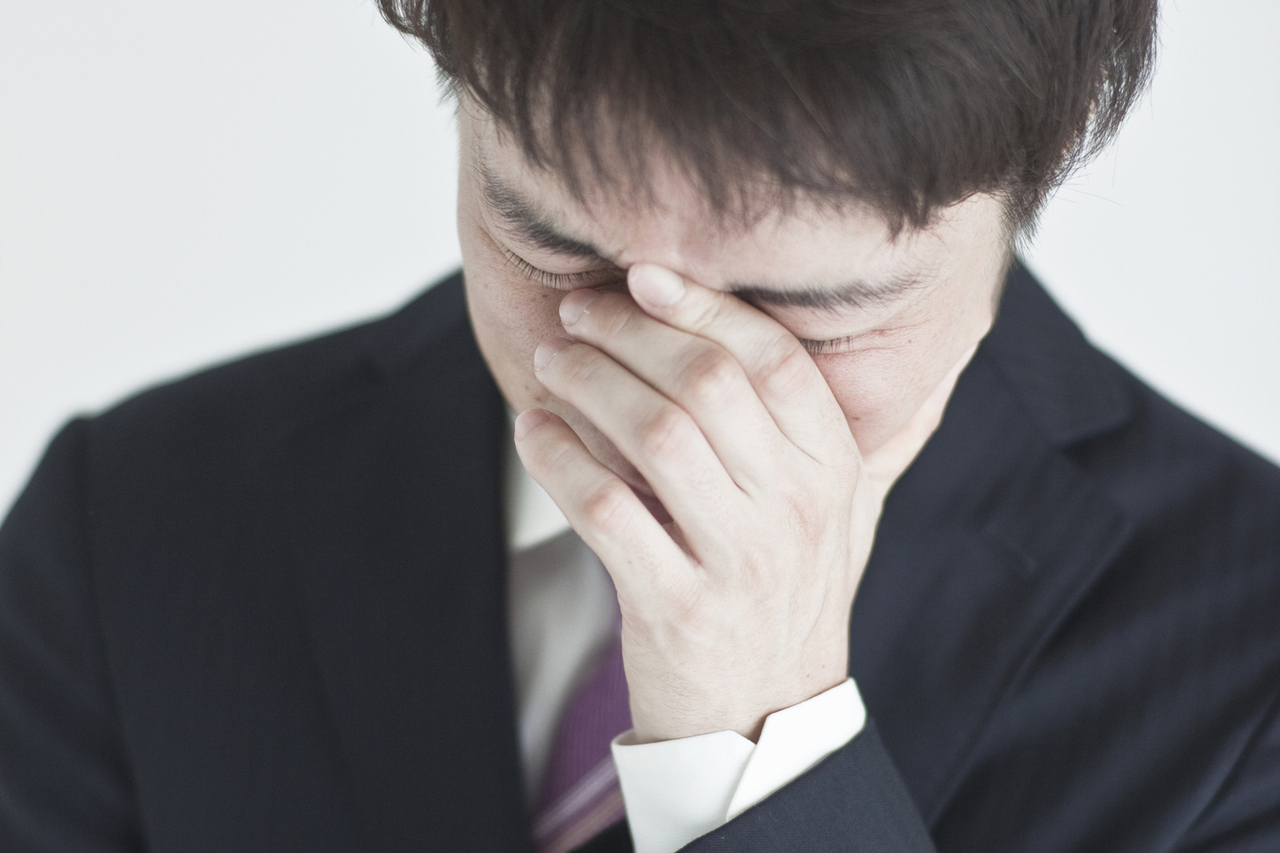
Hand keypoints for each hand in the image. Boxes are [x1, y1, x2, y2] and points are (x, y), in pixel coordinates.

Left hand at [514, 263, 880, 742]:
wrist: (764, 714)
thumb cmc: (782, 591)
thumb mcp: (830, 509)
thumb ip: (803, 427)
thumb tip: (729, 324)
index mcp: (835, 470)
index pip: (772, 358)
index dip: (704, 304)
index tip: (642, 275)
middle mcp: (797, 508)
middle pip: (704, 381)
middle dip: (628, 333)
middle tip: (577, 316)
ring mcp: (740, 560)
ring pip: (652, 434)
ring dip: (586, 384)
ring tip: (550, 364)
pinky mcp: (678, 607)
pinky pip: (604, 509)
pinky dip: (558, 458)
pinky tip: (534, 431)